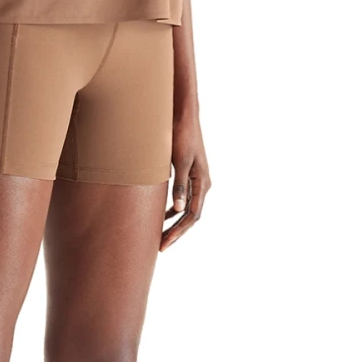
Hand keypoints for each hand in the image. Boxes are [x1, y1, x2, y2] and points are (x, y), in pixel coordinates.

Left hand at [160, 112, 210, 250]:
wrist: (183, 115)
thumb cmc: (181, 135)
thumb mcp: (180, 161)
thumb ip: (179, 185)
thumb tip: (176, 210)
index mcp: (202, 183)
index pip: (192, 216)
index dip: (178, 231)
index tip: (164, 243)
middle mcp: (201, 184)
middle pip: (189, 216)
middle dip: (175, 232)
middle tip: (160, 246)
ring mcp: (195, 180)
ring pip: (185, 209)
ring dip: (173, 222)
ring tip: (159, 235)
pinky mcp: (187, 174)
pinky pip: (181, 198)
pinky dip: (170, 209)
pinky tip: (159, 215)